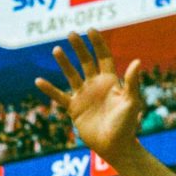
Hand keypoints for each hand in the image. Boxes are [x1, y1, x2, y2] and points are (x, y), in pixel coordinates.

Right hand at [36, 30, 142, 157]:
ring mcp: (84, 96)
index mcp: (110, 81)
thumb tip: (137, 61)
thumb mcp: (131, 102)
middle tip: (71, 34)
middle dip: (79, 48)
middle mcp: (96, 85)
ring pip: (71, 75)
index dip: (98, 43)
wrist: (114, 146)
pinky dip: (49, 90)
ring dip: (64, 63)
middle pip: (86, 62)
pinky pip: (59, 97)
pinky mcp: (74, 109)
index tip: (91, 30)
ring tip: (57, 50)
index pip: (103, 57)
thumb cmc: (126, 125)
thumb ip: (132, 82)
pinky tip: (38, 81)